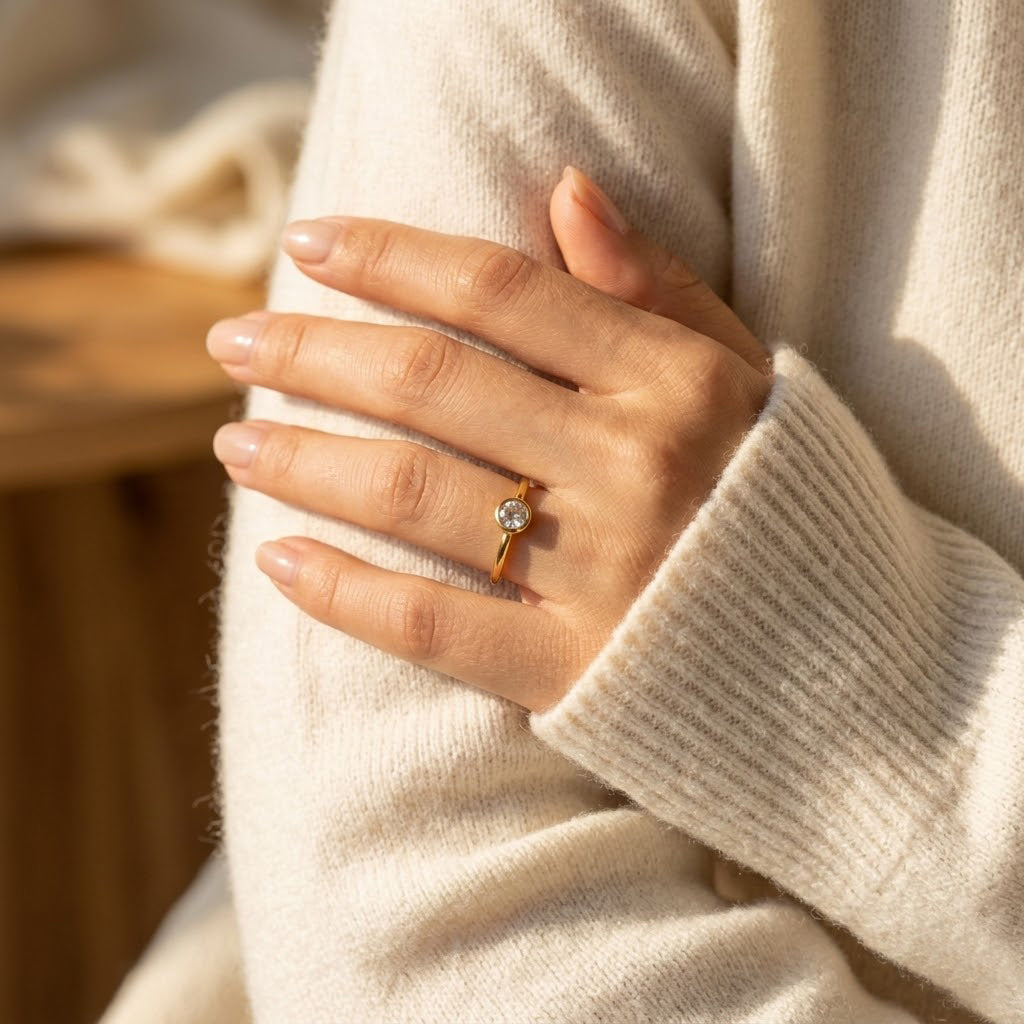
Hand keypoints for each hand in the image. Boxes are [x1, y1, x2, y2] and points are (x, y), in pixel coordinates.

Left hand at [207, 168, 769, 711]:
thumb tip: (564, 189)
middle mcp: (632, 467)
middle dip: (314, 352)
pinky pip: (434, 625)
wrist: (851, 659)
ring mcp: (601, 575)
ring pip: (412, 494)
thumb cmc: (783, 502)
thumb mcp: (743, 377)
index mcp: (673, 382)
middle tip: (234, 343)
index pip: (499, 293)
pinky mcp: (573, 672)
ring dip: (304, 460)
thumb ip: (655, 286)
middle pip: (433, 384)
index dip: (390, 258)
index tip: (308, 246)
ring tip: (235, 442)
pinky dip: (343, 591)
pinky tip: (277, 561)